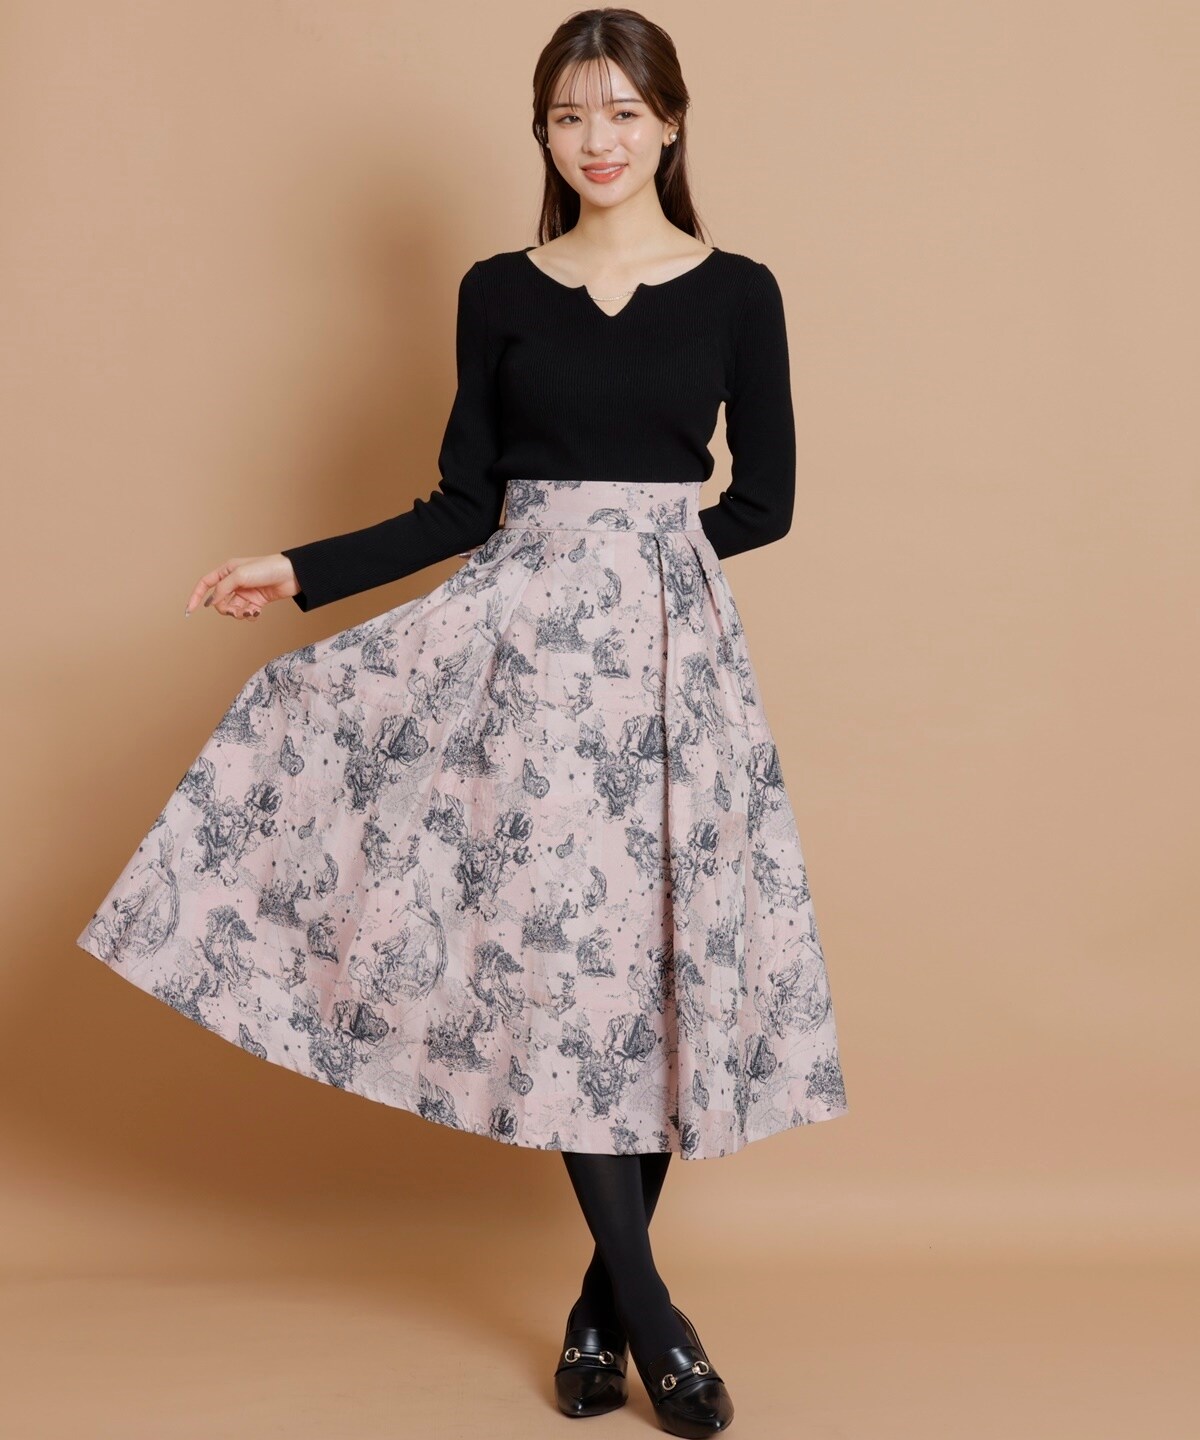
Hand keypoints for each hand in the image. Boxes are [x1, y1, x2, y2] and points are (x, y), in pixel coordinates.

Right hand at [184, 553, 300, 619]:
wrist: (291, 575)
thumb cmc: (266, 569)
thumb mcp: (240, 575)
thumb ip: (222, 588)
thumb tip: (211, 602)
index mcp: (227, 570)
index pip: (205, 584)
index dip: (195, 597)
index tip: (189, 611)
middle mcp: (234, 582)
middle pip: (218, 601)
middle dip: (224, 609)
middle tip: (233, 611)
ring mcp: (245, 592)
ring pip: (232, 609)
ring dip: (237, 614)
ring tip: (248, 613)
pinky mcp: (257, 601)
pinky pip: (245, 613)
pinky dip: (249, 616)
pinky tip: (256, 613)